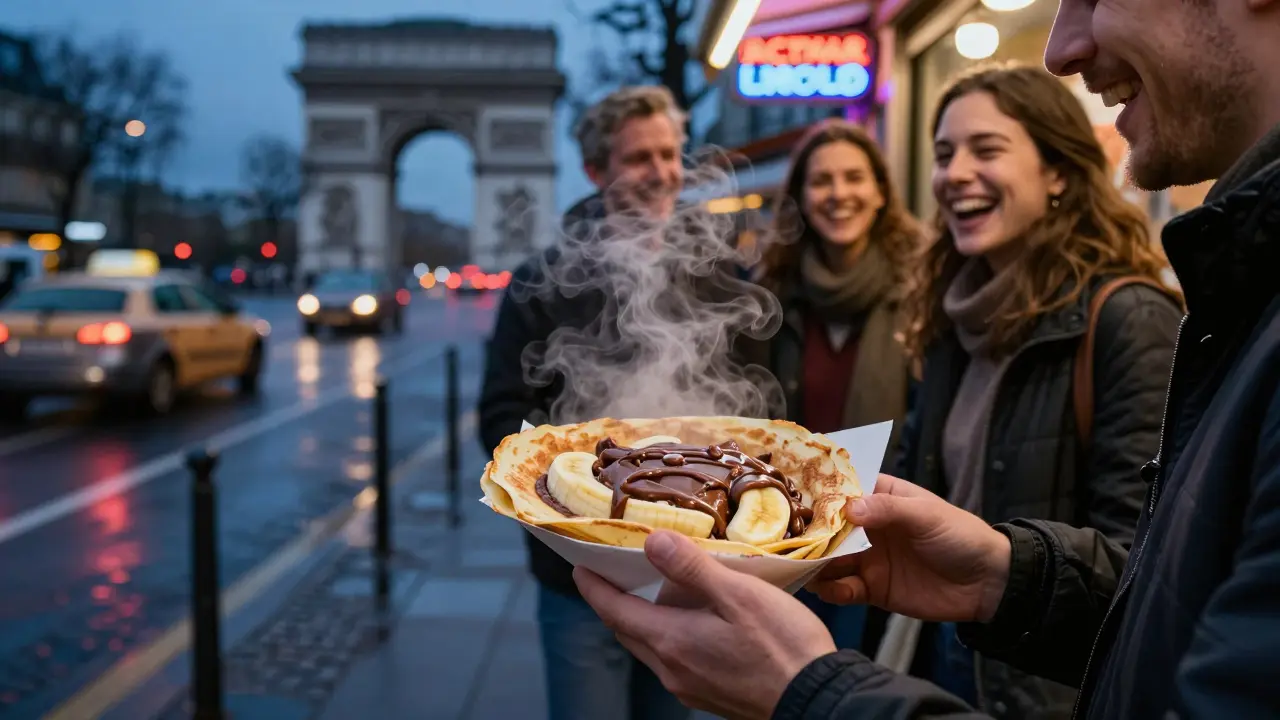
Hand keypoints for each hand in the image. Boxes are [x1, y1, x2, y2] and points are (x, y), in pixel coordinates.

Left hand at [574, 531, 836, 719]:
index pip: (614, 610)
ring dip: (645, 619)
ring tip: (654, 590)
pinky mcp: (709, 695)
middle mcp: (671, 669)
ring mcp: (689, 686)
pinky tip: (692, 621)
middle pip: (628, 630)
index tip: (579, 567)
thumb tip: (652, 541)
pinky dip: (669, 636)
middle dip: (615, 602)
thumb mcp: (738, 594)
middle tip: (612, 573)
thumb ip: (692, 568)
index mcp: (671, 640)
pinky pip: (674, 661)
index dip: (593, 587)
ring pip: (651, 647)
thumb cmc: (782, 645)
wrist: (817, 698)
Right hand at [807, 474, 1010, 623]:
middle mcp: (868, 527)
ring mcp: (867, 559)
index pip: (842, 491)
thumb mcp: (926, 515)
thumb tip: (847, 509)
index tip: (790, 494)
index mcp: (881, 498)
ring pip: (829, 560)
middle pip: (828, 528)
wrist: (988, 584)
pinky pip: (844, 590)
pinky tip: (826, 589)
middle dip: (807, 533)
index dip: (817, 492)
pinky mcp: (872, 589)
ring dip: (814, 563)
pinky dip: (832, 590)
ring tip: (797, 567)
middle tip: (783, 538)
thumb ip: (886, 510)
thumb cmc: (960, 536)